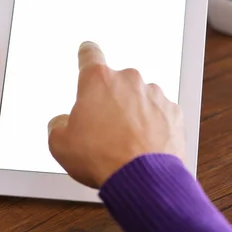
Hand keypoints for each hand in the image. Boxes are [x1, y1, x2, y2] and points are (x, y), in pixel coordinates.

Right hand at [48, 42, 184, 188]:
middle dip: (110, 100)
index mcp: (98, 81)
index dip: (86, 54)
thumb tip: (62, 123)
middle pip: (116, 83)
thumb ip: (58, 125)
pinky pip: (159, 113)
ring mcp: (154, 94)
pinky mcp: (173, 111)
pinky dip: (153, 125)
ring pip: (139, 98)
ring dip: (133, 113)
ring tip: (126, 141)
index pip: (89, 54)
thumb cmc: (103, 158)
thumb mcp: (61, 144)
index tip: (88, 52)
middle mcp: (128, 80)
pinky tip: (145, 145)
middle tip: (104, 128)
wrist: (143, 179)